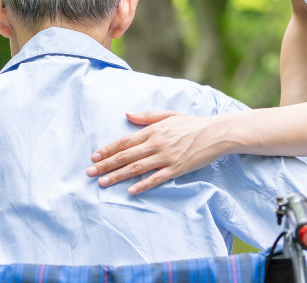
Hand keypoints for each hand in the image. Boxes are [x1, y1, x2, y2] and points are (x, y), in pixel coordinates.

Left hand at [86, 111, 231, 193]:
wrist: (216, 133)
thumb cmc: (192, 124)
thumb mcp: (169, 114)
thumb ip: (147, 116)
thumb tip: (127, 114)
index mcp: (153, 130)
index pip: (124, 141)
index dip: (108, 149)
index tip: (94, 157)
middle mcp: (156, 144)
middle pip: (126, 156)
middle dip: (106, 165)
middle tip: (90, 172)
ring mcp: (166, 157)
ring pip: (136, 168)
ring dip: (118, 176)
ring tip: (103, 182)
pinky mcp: (176, 169)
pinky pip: (156, 178)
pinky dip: (142, 185)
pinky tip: (130, 191)